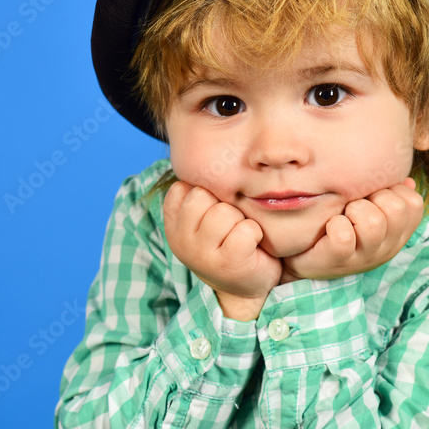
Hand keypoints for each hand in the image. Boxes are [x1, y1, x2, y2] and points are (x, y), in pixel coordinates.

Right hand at [163, 181, 280, 319]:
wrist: (247, 287)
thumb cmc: (230, 242)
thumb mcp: (206, 216)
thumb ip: (199, 191)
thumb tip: (201, 140)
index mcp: (173, 223)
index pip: (185, 187)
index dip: (208, 196)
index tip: (214, 216)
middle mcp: (181, 239)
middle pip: (203, 196)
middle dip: (225, 207)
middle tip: (230, 228)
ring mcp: (201, 254)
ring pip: (224, 212)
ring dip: (241, 222)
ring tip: (240, 238)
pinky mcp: (227, 264)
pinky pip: (245, 230)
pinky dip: (255, 235)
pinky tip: (251, 248)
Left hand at [281, 178, 423, 281]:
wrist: (306, 257)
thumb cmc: (343, 227)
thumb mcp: (370, 213)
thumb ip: (390, 196)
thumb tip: (408, 181)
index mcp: (399, 233)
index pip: (414, 203)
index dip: (394, 190)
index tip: (374, 195)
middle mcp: (388, 247)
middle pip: (397, 209)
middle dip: (373, 196)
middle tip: (356, 204)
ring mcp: (365, 257)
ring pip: (373, 222)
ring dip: (354, 210)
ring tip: (344, 215)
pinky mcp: (339, 261)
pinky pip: (343, 236)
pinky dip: (335, 225)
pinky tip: (330, 226)